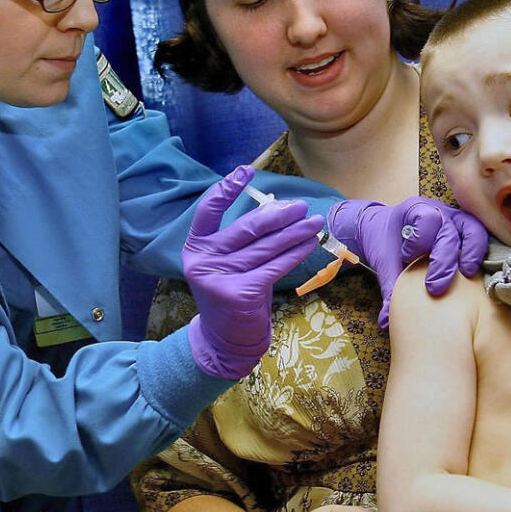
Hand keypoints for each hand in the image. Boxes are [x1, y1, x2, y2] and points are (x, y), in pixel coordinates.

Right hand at [185, 166, 323, 378]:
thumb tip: (278, 207)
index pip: (207, 210)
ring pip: (265, 247)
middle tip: (301, 206)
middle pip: (245, 228)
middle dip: (278, 215)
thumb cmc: (234, 293)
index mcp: (196, 247)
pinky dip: (296, 253)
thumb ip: (244, 239)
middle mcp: (202, 260)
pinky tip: (310, 243)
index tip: (246, 171)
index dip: (226, 189)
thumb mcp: (231, 263)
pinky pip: (275, 267)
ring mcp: (219, 278)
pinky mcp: (240, 293)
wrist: (226, 340)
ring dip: (295, 233)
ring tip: (315, 221)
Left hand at [326, 197, 487, 327]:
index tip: (405, 257)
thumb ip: (388, 288)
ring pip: (473, 229)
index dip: (418, 240)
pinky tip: (474, 274)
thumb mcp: (383, 262)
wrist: (386, 231)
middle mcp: (439, 211)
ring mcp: (455, 219)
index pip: (426, 219)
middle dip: (444, 260)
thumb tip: (386, 322)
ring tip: (467, 274)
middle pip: (449, 232)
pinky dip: (479, 253)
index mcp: (415, 210)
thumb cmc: (386, 243)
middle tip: (435, 287)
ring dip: (472, 252)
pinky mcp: (465, 231)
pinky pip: (479, 237)